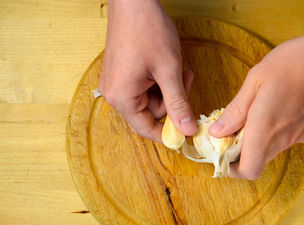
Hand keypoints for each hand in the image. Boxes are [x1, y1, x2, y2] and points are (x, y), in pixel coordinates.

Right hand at [98, 0, 196, 142]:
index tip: (188, 130)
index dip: (169, 133)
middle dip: (172, 101)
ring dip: (168, 89)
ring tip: (178, 69)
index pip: (147, 129)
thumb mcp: (169, 70)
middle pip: (150, 114)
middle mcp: (114, 94)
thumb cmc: (148, 31)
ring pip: (150, 100)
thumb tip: (187, 130)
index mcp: (122, 98)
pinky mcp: (121, 74)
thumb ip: (178, 103)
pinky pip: (144, 88)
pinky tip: (167, 66)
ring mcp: (116, 83)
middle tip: (186, 82)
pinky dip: (159, 81)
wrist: (133, 0)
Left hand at [208, 0, 303, 179]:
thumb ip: (235, 111)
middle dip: (244, 149)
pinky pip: (290, 136)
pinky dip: (281, 128)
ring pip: (274, 147)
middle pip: (259, 159)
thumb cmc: (294, 62)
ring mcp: (302, 135)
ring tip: (262, 108)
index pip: (248, 170)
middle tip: (238, 125)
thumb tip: (216, 132)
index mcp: (265, 128)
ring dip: (263, 137)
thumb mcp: (255, 81)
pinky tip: (284, 103)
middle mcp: (285, 138)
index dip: (233, 168)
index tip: (224, 152)